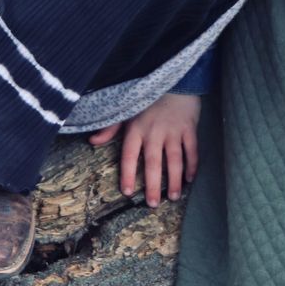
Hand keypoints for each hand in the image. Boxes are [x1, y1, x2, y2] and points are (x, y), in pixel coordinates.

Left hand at [92, 92, 199, 206]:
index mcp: (136, 130)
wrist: (174, 80)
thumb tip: (92, 141)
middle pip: (153, 163)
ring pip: (174, 160)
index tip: (127, 192)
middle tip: (153, 204)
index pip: (129, 156)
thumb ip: (110, 128)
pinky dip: (192, 165)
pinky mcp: (189, 128)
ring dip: (174, 180)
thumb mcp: (126, 111)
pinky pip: (191, 150)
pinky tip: (190, 179)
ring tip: (173, 197)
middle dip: (152, 185)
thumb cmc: (148, 100)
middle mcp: (154, 132)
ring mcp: (173, 131)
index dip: (127, 174)